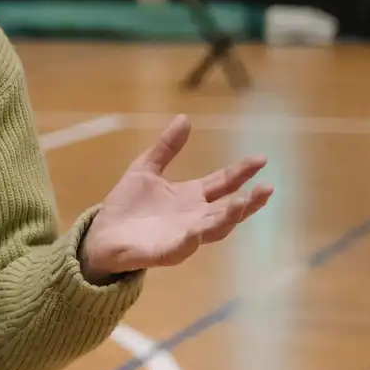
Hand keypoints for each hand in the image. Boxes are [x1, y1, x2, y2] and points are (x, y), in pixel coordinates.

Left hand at [79, 114, 271, 280]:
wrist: (102, 235)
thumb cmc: (127, 204)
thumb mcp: (145, 169)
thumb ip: (166, 148)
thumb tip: (185, 118)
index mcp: (191, 196)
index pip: (223, 182)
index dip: (242, 172)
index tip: (261, 159)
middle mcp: (194, 217)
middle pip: (228, 208)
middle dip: (249, 200)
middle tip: (267, 187)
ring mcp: (184, 236)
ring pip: (214, 228)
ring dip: (229, 217)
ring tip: (241, 203)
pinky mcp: (166, 251)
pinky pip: (183, 247)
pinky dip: (191, 239)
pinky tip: (197, 231)